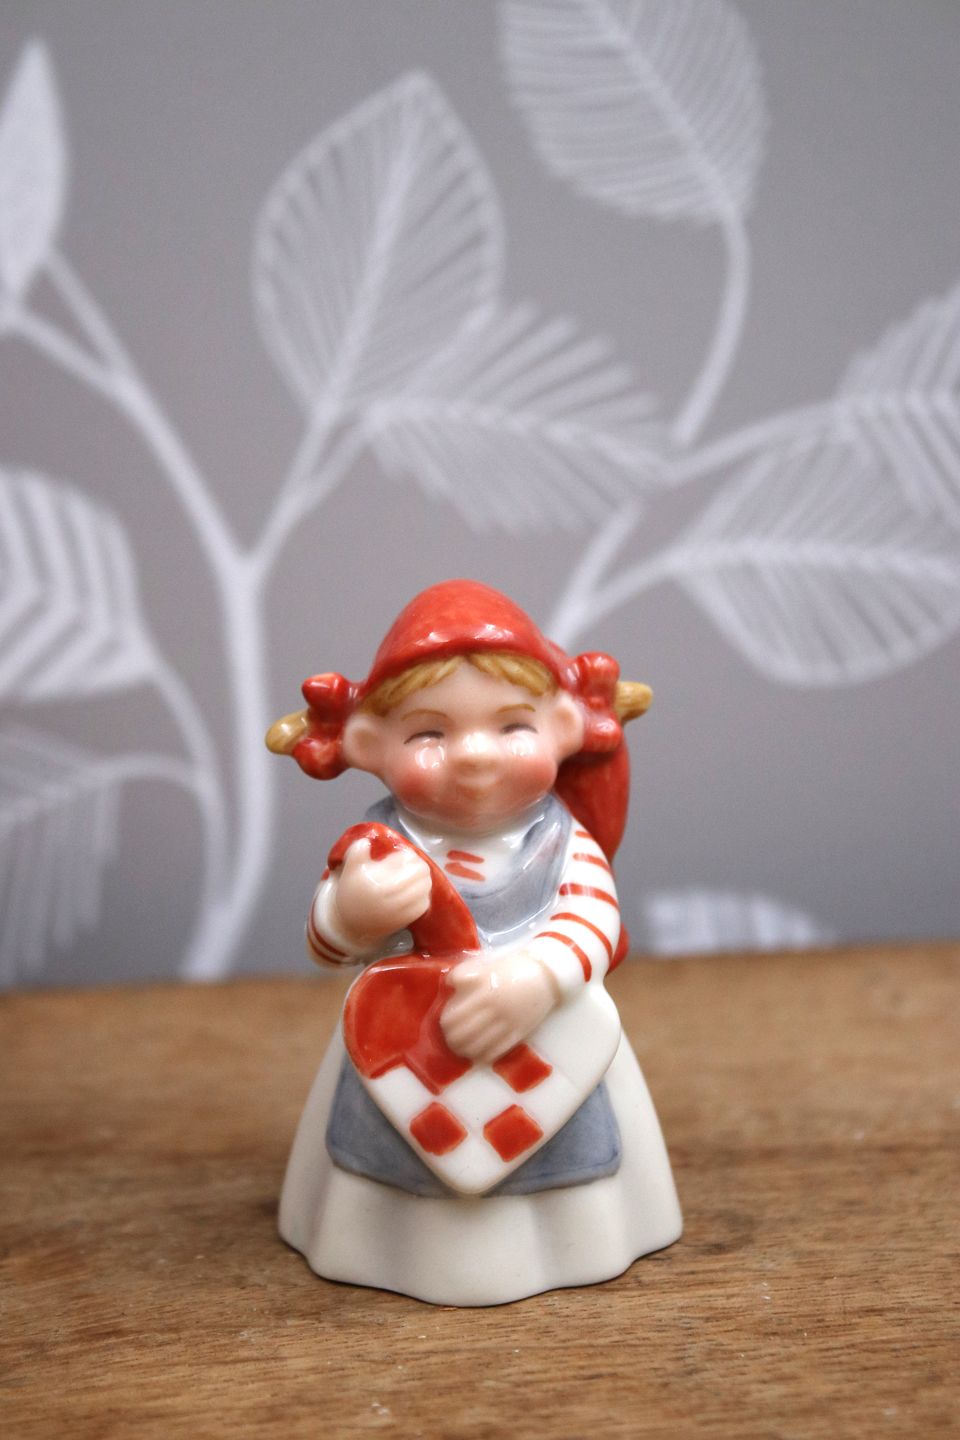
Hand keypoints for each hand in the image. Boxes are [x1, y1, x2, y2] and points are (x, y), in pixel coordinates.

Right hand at [331, 839, 431, 946]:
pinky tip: (417, 893)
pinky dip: (423, 897)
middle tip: (414, 865)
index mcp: (378, 882)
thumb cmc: (351, 893)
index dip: (412, 857)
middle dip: (420, 867)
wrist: (349, 924)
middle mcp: (390, 898)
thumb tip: (367, 841)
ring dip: (424, 881)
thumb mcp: (349, 869)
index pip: (409, 863)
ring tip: (417, 878)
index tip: (406, 855)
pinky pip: (423, 906)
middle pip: (421, 876)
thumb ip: (357, 851)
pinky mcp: (404, 921)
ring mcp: (398, 911)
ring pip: (424, 890)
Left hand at [440, 951, 558, 1063]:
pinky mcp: (520, 1032)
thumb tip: (450, 982)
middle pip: (466, 1032)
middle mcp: (496, 1009)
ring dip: (467, 1050)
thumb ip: (467, 972)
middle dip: (453, 1040)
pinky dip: (486, 1056)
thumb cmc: (513, 968)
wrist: (545, 974)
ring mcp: (509, 1022)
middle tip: (450, 1040)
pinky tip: (479, 1056)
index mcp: (485, 991)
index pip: (457, 1015)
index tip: (444, 1025)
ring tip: (461, 1050)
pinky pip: (500, 1049)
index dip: (446, 1023)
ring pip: (481, 1044)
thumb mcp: (488, 964)